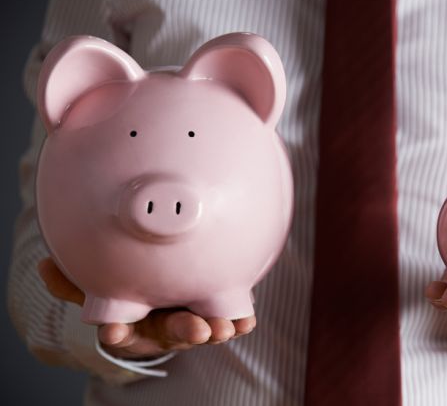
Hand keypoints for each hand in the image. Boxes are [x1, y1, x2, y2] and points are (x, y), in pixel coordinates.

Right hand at [37, 258, 255, 358]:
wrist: (159, 298)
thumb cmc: (126, 293)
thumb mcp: (97, 287)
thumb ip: (72, 281)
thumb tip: (44, 266)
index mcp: (132, 322)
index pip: (121, 331)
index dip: (118, 332)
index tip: (116, 333)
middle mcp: (161, 326)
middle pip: (169, 332)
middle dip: (182, 332)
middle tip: (195, 330)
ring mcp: (189, 320)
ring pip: (201, 327)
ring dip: (214, 328)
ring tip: (225, 326)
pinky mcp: (213, 310)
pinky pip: (228, 317)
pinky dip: (239, 319)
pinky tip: (247, 319)